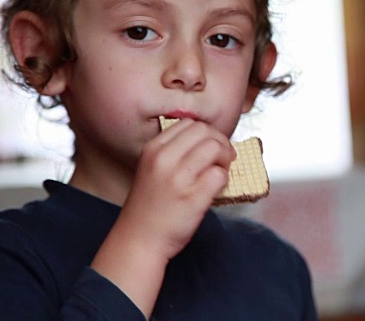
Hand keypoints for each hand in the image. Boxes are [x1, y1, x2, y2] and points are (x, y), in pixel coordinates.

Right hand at [90, 119, 234, 316]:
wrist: (139, 240)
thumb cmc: (149, 206)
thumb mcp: (152, 169)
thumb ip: (174, 152)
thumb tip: (209, 142)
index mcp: (154, 149)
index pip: (190, 123)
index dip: (206, 133)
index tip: (210, 148)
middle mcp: (164, 159)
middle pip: (205, 131)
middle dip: (220, 142)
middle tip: (223, 158)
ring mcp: (179, 178)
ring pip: (215, 148)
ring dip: (225, 158)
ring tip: (220, 172)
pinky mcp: (194, 197)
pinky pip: (220, 175)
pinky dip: (224, 179)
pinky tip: (216, 188)